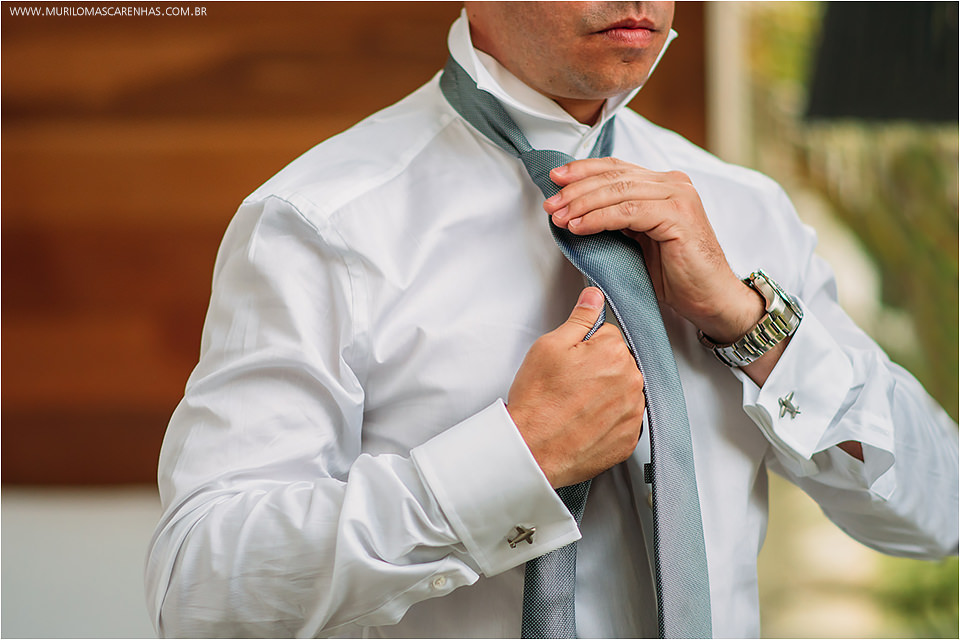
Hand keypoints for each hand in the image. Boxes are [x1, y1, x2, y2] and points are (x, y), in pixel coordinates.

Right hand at [506, 287, 645, 487]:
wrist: (532, 449)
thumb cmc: (537, 400)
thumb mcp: (550, 346)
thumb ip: (579, 318)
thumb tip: (594, 296)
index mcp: (614, 352)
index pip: (610, 336)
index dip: (587, 346)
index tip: (572, 362)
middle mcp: (632, 381)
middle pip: (620, 363)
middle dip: (600, 369)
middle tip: (571, 384)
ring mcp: (633, 413)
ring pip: (624, 391)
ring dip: (607, 394)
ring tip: (577, 405)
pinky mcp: (629, 439)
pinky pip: (624, 420)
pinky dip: (609, 420)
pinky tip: (586, 422)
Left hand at [544, 158, 763, 343]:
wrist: (712, 300)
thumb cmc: (677, 276)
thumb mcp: (640, 240)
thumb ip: (618, 220)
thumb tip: (575, 212)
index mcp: (664, 185)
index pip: (616, 168)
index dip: (583, 170)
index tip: (555, 179)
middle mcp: (673, 184)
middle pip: (614, 176)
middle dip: (576, 189)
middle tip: (550, 203)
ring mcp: (678, 197)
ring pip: (618, 191)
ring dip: (582, 204)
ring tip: (559, 216)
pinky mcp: (679, 216)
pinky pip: (628, 213)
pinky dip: (599, 218)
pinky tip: (579, 227)